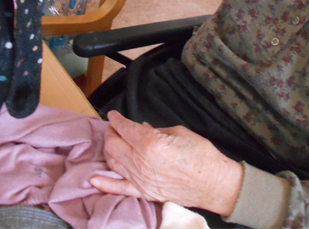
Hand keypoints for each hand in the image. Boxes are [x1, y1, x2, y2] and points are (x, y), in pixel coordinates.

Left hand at [91, 111, 243, 215]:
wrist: (214, 183)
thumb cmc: (202, 155)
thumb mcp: (179, 132)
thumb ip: (156, 131)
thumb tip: (142, 129)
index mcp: (152, 143)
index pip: (125, 128)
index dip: (116, 119)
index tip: (114, 115)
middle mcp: (142, 162)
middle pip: (114, 144)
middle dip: (110, 133)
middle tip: (114, 127)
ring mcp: (142, 179)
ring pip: (113, 162)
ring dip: (108, 150)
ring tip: (111, 142)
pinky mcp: (145, 192)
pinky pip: (119, 188)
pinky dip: (105, 183)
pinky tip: (94, 178)